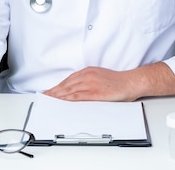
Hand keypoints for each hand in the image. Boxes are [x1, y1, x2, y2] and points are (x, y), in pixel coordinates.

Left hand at [44, 63, 174, 101]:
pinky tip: (62, 103)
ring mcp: (90, 84)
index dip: (57, 86)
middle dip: (54, 91)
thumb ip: (88, 81)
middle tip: (44, 97)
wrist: (130, 82)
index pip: (68, 80)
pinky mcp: (95, 93)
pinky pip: (78, 96)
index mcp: (88, 72)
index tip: (49, 91)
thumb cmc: (118, 81)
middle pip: (66, 85)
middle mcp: (87, 76)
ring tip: (49, 101)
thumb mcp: (100, 77)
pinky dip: (68, 99)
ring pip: (69, 90)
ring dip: (57, 96)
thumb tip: (78, 90)